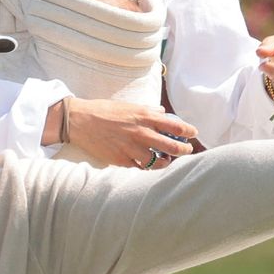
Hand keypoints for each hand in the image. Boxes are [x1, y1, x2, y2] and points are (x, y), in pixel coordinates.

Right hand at [66, 98, 197, 168]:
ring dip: (166, 163)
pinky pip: (140, 168)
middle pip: (171, 147)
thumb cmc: (104, 110)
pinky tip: (148, 166)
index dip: (187, 130)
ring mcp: (131, 148)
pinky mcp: (121, 160)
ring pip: (158, 162)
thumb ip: (147, 110)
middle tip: (187, 151)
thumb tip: (162, 113)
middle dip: (183, 150)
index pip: (174, 125)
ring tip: (168, 162)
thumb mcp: (128, 105)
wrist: (80, 121)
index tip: (193, 133)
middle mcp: (140, 132)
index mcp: (144, 116)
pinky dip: (146, 167)